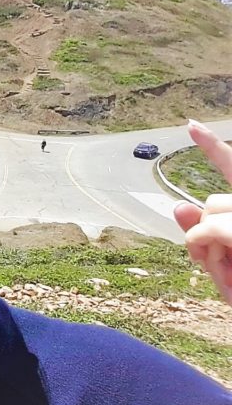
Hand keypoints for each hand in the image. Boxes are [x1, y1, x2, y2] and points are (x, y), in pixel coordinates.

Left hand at [172, 120, 231, 304]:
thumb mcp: (228, 269)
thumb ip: (205, 238)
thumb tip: (178, 205)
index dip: (214, 148)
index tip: (190, 125)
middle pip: (216, 203)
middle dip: (207, 233)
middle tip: (215, 268)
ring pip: (212, 213)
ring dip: (207, 244)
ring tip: (229, 278)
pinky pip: (214, 228)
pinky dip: (205, 244)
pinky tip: (219, 268)